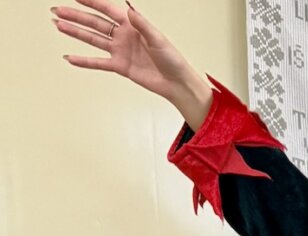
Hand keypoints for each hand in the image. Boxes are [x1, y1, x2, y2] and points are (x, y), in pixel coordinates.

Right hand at [53, 0, 212, 127]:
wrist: (177, 83)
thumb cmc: (173, 60)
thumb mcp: (159, 39)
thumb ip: (143, 25)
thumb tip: (129, 9)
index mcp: (133, 25)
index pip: (108, 10)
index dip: (92, 2)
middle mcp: (124, 36)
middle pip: (95, 23)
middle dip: (76, 16)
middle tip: (57, 10)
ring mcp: (120, 51)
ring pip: (93, 39)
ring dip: (75, 32)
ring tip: (58, 25)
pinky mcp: (120, 66)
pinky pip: (98, 63)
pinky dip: (84, 61)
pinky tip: (69, 57)